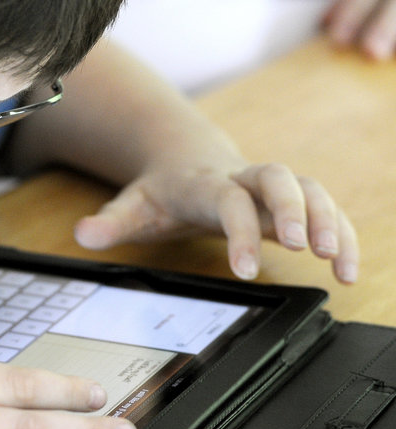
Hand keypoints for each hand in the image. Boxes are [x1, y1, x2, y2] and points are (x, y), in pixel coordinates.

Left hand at [74, 161, 357, 283]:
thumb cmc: (160, 190)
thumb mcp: (131, 206)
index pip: (227, 200)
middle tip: (303, 248)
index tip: (244, 270)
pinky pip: (324, 208)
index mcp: (203, 183)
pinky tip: (346, 268)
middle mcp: (241, 179)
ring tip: (337, 264)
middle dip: (295, 210)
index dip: (239, 231)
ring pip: (309, 189)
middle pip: (278, 179)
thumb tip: (82, 235)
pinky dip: (342, 233)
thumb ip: (110, 221)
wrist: (182, 158)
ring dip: (329, 222)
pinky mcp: (287, 200)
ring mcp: (268, 187)